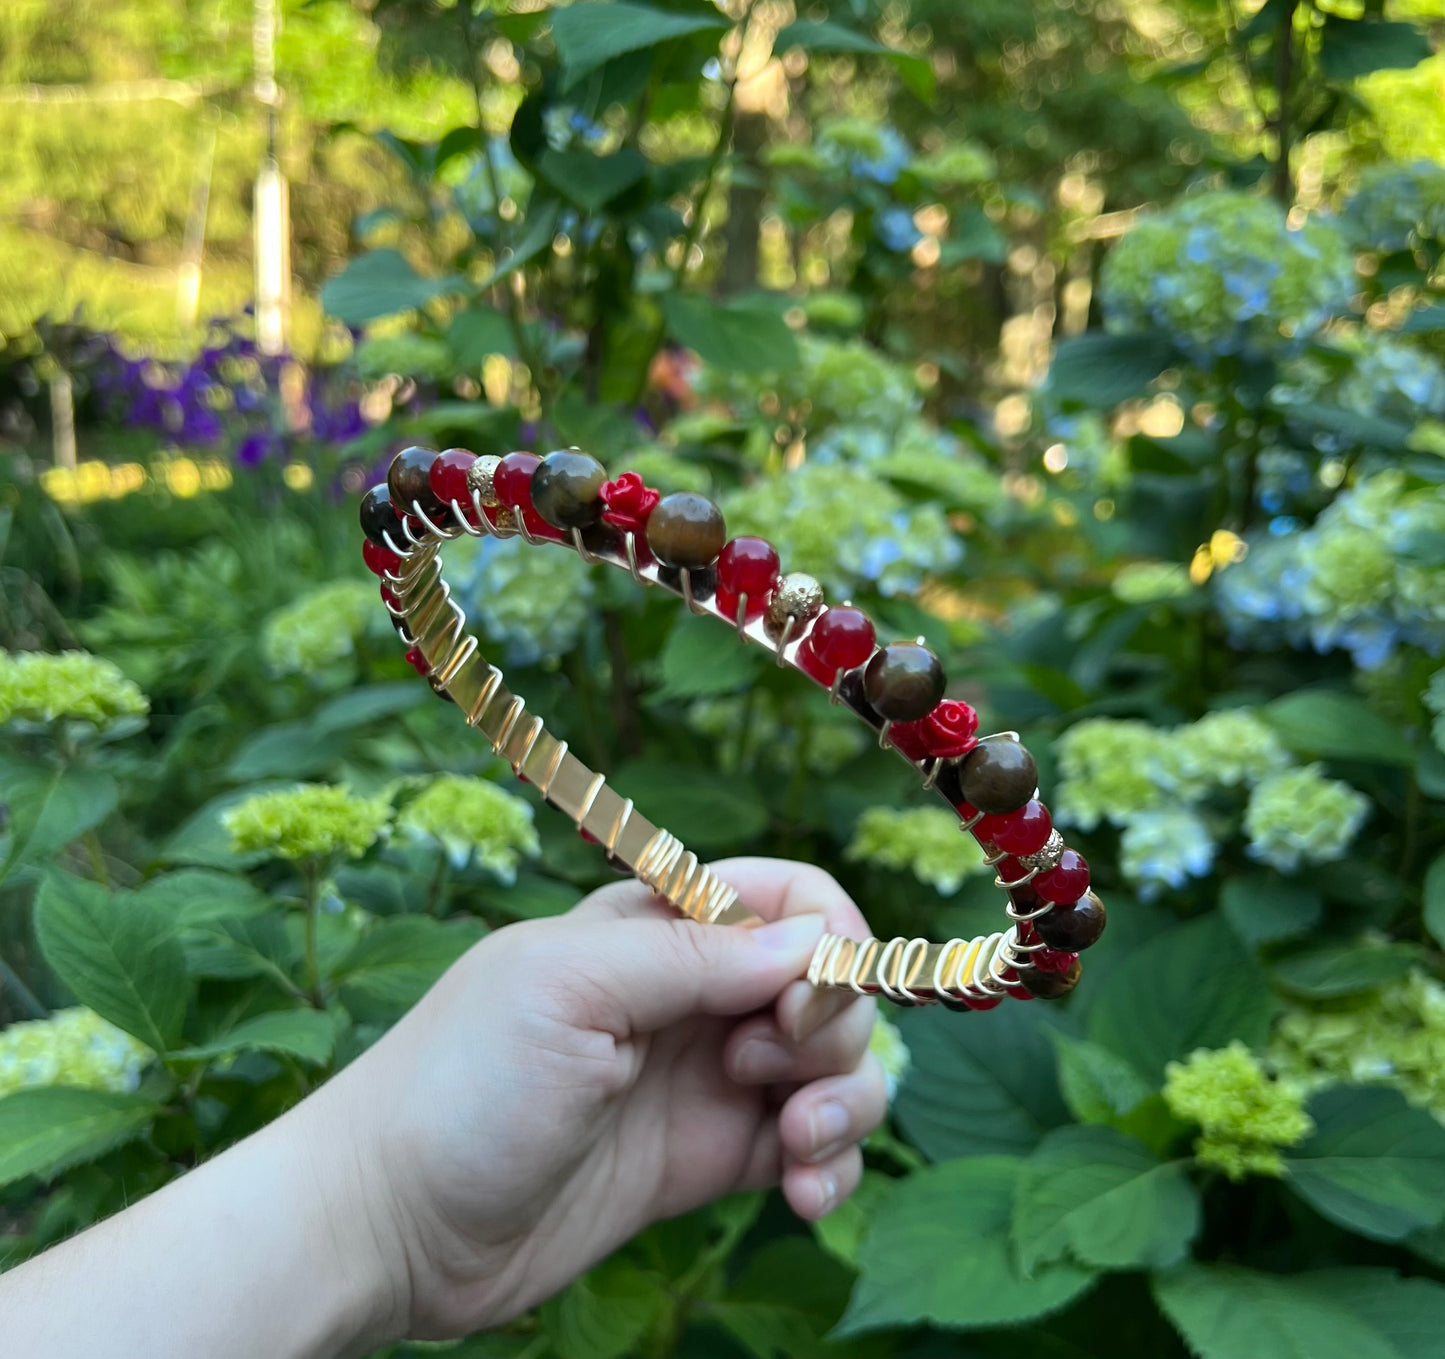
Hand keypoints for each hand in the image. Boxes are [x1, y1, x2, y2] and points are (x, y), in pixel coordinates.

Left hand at [325, 856, 885, 1342]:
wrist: (393, 1229)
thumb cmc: (460, 1086)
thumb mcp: (567, 989)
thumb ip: (692, 955)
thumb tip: (815, 937)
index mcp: (654, 928)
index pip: (788, 895)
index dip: (827, 936)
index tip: (807, 997)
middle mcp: (690, 996)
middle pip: (826, 983)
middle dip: (834, 1028)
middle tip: (763, 1074)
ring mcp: (703, 1080)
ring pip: (833, 1066)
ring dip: (846, 1103)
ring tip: (798, 1151)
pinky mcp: (708, 1160)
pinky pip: (811, 1146)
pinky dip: (832, 1165)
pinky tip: (804, 1194)